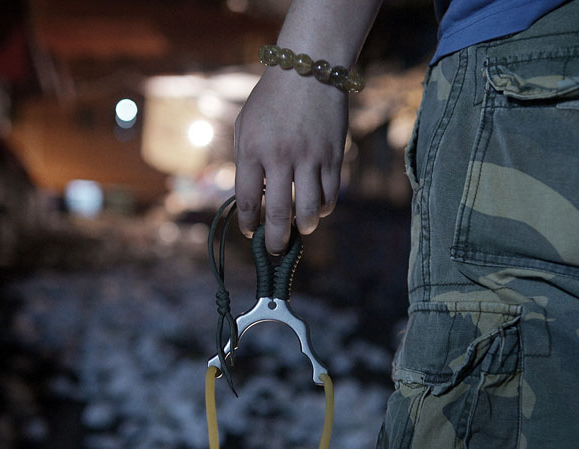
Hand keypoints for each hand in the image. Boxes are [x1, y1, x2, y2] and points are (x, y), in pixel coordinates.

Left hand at [234, 68, 347, 253]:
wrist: (308, 69)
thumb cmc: (271, 100)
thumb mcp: (245, 125)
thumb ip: (245, 160)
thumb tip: (253, 198)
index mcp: (253, 150)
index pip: (247, 200)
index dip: (248, 223)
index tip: (250, 232)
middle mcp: (281, 157)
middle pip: (279, 213)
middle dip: (276, 239)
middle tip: (276, 249)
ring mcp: (310, 157)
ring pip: (310, 209)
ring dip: (305, 226)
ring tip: (301, 228)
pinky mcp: (333, 155)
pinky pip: (331, 193)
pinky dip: (324, 207)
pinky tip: (318, 207)